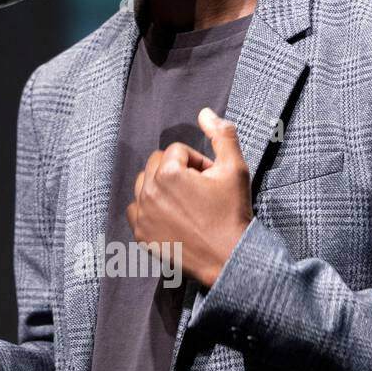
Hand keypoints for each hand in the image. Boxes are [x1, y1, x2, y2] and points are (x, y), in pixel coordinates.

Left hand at [126, 108, 252, 287]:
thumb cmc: (233, 213)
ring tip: (185, 202)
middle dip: (178, 171)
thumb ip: (222, 134)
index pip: (178, 151)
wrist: (229, 258)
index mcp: (169, 173)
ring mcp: (142, 215)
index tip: (211, 180)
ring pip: (144, 184)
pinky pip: (136, 210)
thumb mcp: (235, 168)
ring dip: (161, 186)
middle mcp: (149, 192)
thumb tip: (204, 112)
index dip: (198, 162)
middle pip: (157, 164)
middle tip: (200, 190)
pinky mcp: (141, 235)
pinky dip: (149, 208)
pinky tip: (171, 217)